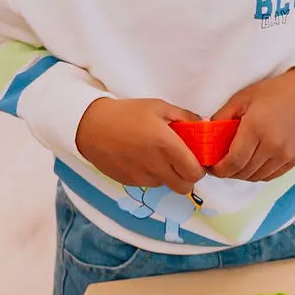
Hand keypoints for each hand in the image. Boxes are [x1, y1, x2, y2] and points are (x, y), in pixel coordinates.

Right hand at [76, 96, 201, 193]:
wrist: (92, 127)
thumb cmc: (126, 114)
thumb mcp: (158, 107)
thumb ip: (184, 116)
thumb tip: (202, 125)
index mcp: (167, 145)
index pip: (195, 172)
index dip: (199, 168)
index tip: (195, 158)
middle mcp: (157, 166)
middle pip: (184, 187)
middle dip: (187, 176)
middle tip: (181, 162)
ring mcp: (143, 177)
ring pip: (167, 185)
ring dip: (168, 175)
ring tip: (157, 155)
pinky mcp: (131, 182)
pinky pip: (150, 183)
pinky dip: (152, 175)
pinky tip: (142, 158)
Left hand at [214, 67, 294, 181]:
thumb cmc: (273, 93)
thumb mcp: (242, 98)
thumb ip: (222, 118)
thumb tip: (206, 136)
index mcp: (256, 128)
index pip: (233, 162)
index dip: (219, 170)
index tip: (211, 167)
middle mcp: (272, 145)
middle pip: (243, 172)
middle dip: (228, 172)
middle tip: (220, 165)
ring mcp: (285, 155)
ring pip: (256, 177)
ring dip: (242, 174)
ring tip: (236, 163)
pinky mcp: (294, 160)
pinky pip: (270, 176)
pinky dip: (257, 174)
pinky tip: (252, 163)